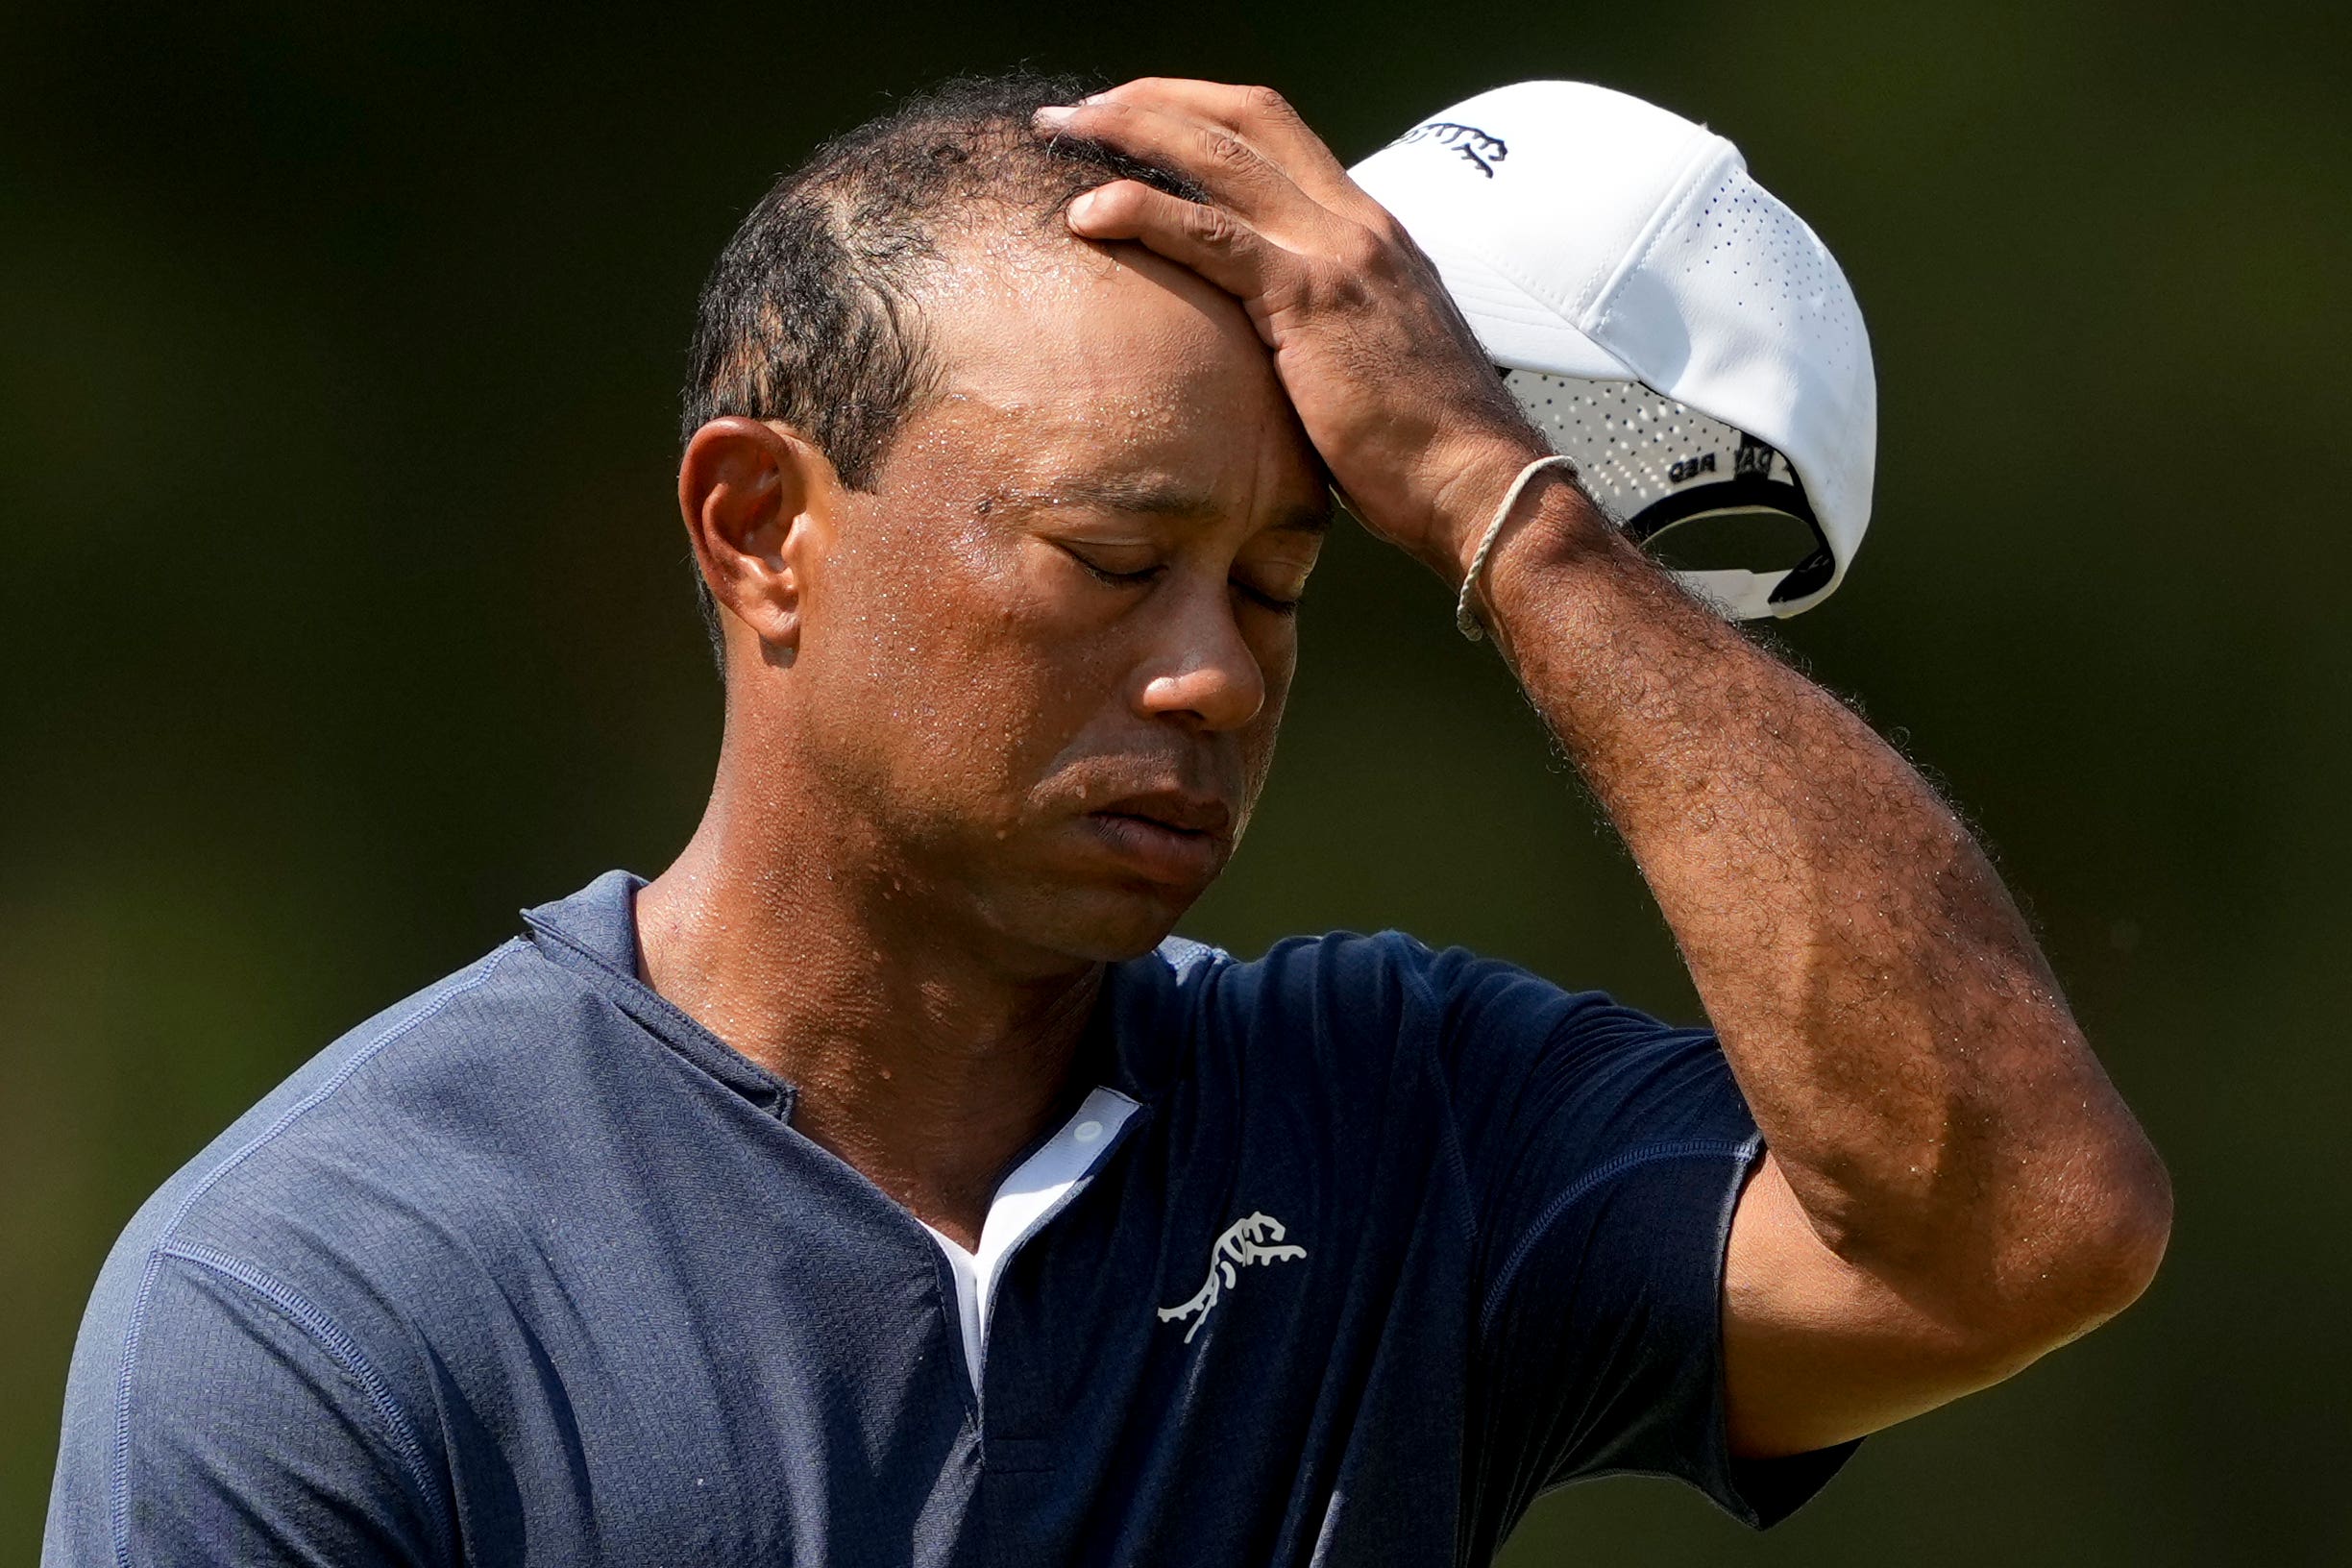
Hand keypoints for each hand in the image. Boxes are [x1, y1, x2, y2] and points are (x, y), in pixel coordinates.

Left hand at [1036, 79, 1555, 579]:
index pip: (1275, 133)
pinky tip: (1087, 212)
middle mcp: (1356, 223)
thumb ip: (1315, 329)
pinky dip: (1143, 212)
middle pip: (1241, 118)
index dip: (1196, 113)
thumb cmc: (1421, 448)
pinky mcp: (1311, 301)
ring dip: (1131, 132)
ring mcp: (1337, 254)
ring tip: (1061, 134)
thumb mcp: (1365, 362)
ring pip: (1220, 157)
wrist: (1478, 484)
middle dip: (1150, 100)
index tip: (1132, 121)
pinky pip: (1212, 237)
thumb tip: (1259, 349)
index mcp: (1368, 232)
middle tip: (1076, 112)